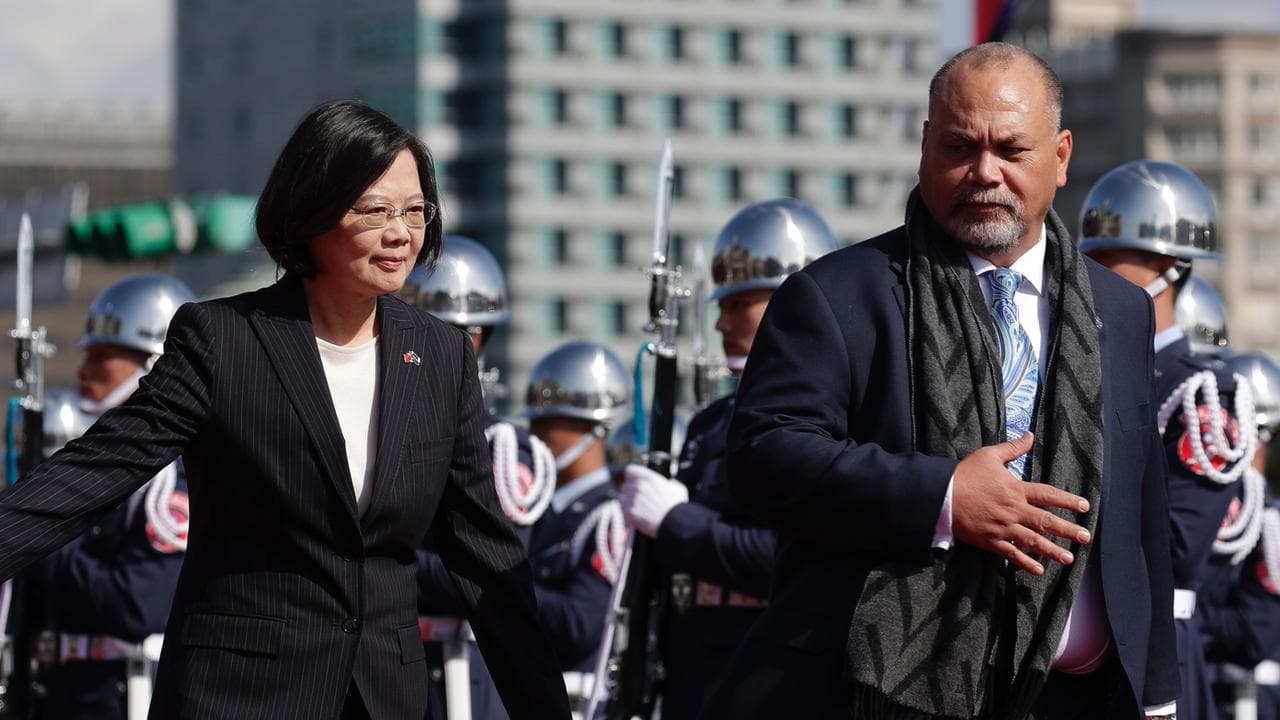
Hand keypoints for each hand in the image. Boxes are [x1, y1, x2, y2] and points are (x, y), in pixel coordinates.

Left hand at [620, 464, 688, 537]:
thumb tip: (671, 483)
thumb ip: (672, 483)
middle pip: (625, 486)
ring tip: (640, 510)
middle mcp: (638, 486)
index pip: (630, 470)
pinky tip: (638, 517)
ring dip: (629, 503)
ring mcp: (632, 499)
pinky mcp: (628, 512)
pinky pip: (623, 510)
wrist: (673, 524)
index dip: (631, 477)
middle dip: (631, 492)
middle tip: (639, 500)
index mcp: (648, 478)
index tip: (633, 482)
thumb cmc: (676, 507)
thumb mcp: (678, 489)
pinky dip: (628, 514)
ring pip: (623, 498)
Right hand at [950, 432, 1091, 574]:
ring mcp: (1003, 528)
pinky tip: (1038, 570)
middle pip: (1046, 522)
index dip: (1068, 500)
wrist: (941, 496)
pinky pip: (1011, 554)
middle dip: (1067, 530)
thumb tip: (1030, 435)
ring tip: (1069, 559)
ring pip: (1033, 541)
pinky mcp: (991, 541)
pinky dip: (1025, 563)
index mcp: (1016, 490)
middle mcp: (1014, 511)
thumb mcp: (989, 455)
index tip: (1084, 507)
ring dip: (1052, 551)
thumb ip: (1013, 448)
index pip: (1048, 495)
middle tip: (1086, 537)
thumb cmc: (965, 474)